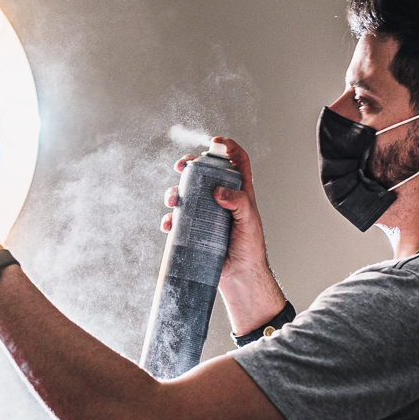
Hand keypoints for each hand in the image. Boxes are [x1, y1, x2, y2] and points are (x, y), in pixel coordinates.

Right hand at [161, 137, 283, 331]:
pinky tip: (168, 225)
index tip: (215, 142)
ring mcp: (205, 214)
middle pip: (203, 173)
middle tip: (180, 166)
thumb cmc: (250, 249)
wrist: (239, 276)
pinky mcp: (193, 229)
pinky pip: (176, 220)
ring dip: (174, 192)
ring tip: (172, 200)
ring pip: (186, 194)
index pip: (237, 162)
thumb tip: (219, 190)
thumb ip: (239, 202)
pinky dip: (168, 219)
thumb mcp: (249, 222)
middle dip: (189, 166)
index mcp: (240, 193)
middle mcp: (221, 199)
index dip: (228, 148)